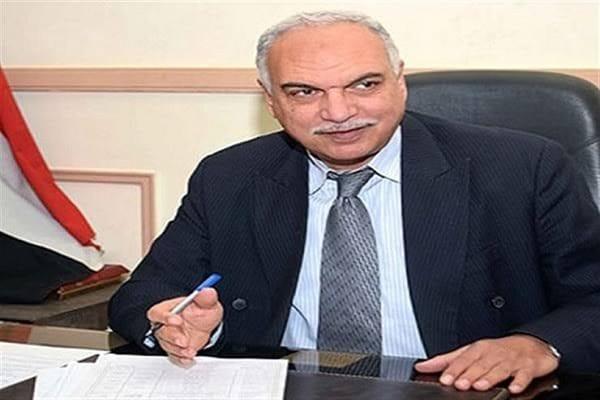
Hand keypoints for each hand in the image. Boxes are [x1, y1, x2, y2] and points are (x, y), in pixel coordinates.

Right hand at [146, 288, 222, 364]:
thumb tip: (206, 291)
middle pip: (161, 331)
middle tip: (184, 341)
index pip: (157, 312)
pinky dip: (181, 358)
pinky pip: (173, 356)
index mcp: (168, 309)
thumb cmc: (202, 311)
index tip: (177, 320)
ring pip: (166, 345)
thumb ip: (206, 298)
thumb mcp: (207, 303)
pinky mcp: (174, 349)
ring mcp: (169, 338)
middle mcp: (165, 324)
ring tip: (190, 350)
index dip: (164, 317)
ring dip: (177, 350)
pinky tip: (188, 357)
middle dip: (172, 337)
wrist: (207, 325)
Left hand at [414, 334, 558, 393]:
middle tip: (460, 384)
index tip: (444, 379)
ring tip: (480, 386)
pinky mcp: (528, 367)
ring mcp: (511, 360)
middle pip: (480, 365)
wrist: (530, 344)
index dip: (453, 369)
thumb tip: (422, 366)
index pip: (463, 359)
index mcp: (478, 349)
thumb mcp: (471, 352)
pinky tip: (514, 388)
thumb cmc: (497, 350)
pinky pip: (524, 374)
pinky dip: (519, 381)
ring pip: (499, 369)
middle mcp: (493, 353)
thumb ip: (446, 361)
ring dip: (489, 377)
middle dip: (469, 374)